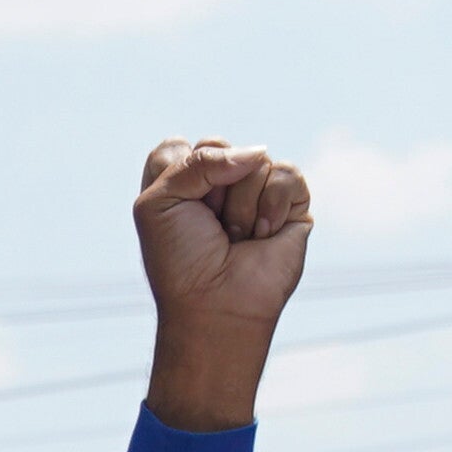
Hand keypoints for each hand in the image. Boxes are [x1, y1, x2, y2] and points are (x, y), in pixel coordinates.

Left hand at [133, 138, 313, 433]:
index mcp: (180, 183)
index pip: (177, 146)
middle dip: (210, 190)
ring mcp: (257, 191)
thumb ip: (197, 160)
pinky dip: (271, 206)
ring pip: (255, 160)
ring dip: (240, 206)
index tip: (175, 214)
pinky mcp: (291, 205)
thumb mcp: (160, 202)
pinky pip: (287, 174)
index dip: (176, 176)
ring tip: (236, 238)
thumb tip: (259, 152)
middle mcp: (219, 184)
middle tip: (209, 227)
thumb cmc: (180, 262)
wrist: (215, 306)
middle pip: (218, 146)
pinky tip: (262, 235)